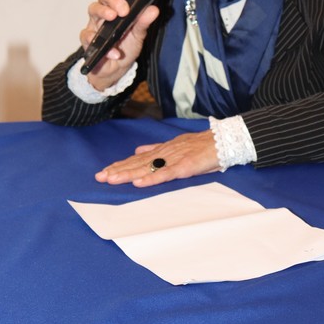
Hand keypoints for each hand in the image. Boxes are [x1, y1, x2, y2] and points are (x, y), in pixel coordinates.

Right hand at [80, 0, 159, 90]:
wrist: (116, 69)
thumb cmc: (126, 46)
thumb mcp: (138, 34)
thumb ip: (144, 22)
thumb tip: (153, 9)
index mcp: (118, 6)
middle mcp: (105, 12)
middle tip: (123, 9)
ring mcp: (94, 24)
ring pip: (93, 10)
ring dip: (103, 12)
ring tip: (113, 18)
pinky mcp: (88, 40)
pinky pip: (87, 36)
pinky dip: (100, 43)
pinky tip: (113, 51)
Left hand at [95, 130, 219, 186]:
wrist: (223, 141)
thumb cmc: (202, 146)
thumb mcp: (177, 145)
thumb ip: (157, 148)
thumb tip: (139, 149)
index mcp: (163, 150)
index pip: (138, 158)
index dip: (121, 165)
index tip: (105, 171)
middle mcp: (165, 153)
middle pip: (138, 163)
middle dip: (118, 170)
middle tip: (100, 177)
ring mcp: (174, 159)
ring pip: (147, 167)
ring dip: (128, 173)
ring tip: (112, 179)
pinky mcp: (185, 167)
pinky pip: (166, 174)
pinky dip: (151, 178)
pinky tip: (138, 183)